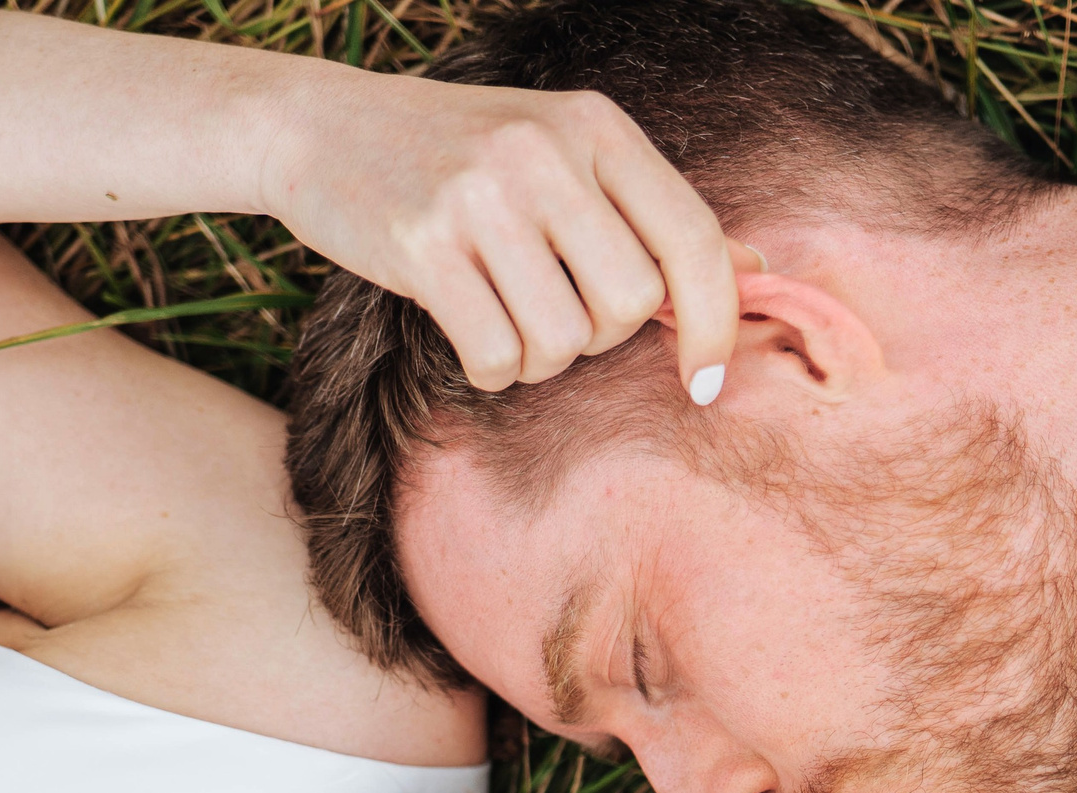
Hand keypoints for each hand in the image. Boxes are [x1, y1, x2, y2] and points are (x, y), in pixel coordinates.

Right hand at [258, 70, 746, 394]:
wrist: (320, 125)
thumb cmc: (462, 157)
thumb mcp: (566, 159)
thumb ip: (654, 214)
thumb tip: (755, 270)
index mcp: (597, 127)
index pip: (693, 241)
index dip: (716, 325)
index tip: (707, 382)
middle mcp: (546, 151)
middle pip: (631, 305)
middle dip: (601, 334)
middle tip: (553, 308)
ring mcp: (483, 194)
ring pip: (565, 339)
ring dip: (539, 356)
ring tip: (503, 316)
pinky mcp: (424, 243)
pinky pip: (496, 355)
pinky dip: (491, 370)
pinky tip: (468, 338)